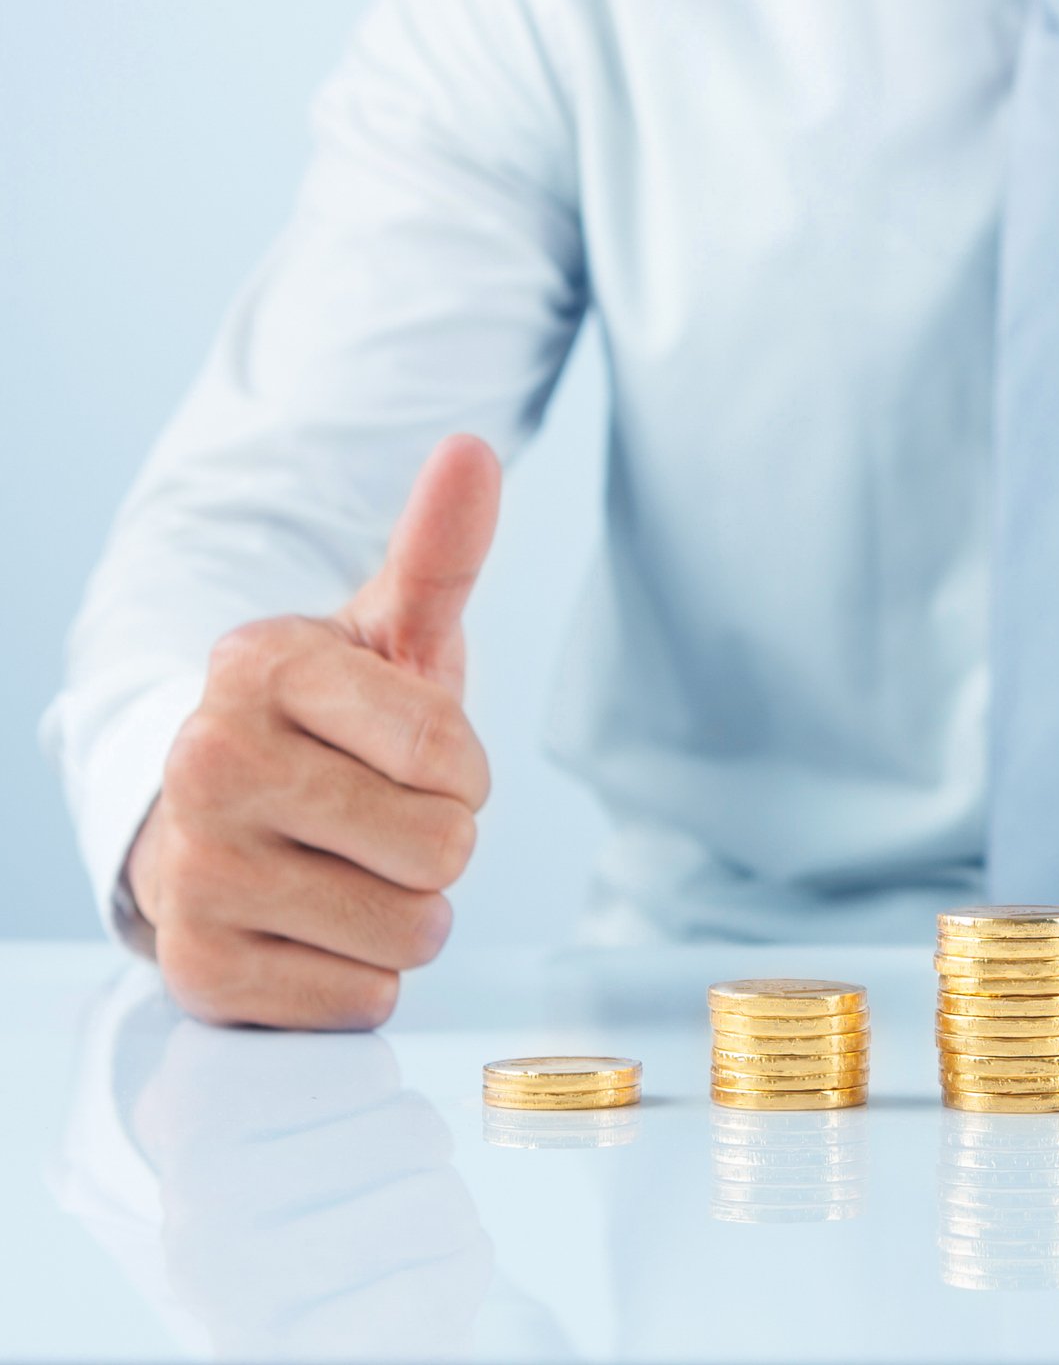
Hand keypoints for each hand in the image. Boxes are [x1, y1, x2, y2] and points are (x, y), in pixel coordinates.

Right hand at [127, 436, 501, 1028]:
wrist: (214, 817)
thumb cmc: (333, 724)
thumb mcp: (389, 636)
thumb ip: (440, 553)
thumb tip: (474, 450)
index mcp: (261, 669)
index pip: (450, 757)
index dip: (462, 772)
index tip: (417, 759)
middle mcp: (208, 765)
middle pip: (443, 850)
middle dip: (438, 843)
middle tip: (378, 819)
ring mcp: (193, 873)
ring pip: (410, 932)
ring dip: (406, 914)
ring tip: (347, 870)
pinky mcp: (200, 970)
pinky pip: (363, 999)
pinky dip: (360, 975)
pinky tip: (312, 927)